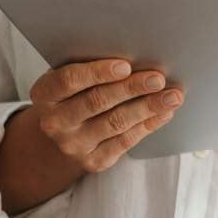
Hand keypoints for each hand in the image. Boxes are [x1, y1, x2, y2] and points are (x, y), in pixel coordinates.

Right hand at [29, 58, 183, 173]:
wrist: (59, 137)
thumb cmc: (71, 95)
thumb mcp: (68, 78)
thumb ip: (89, 66)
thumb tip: (134, 55)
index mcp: (44, 94)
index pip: (69, 81)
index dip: (98, 72)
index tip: (126, 65)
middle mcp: (55, 122)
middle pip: (96, 102)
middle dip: (131, 88)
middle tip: (158, 78)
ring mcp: (73, 145)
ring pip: (115, 123)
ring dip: (147, 107)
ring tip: (172, 96)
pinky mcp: (93, 161)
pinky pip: (125, 142)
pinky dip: (147, 125)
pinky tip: (164, 113)